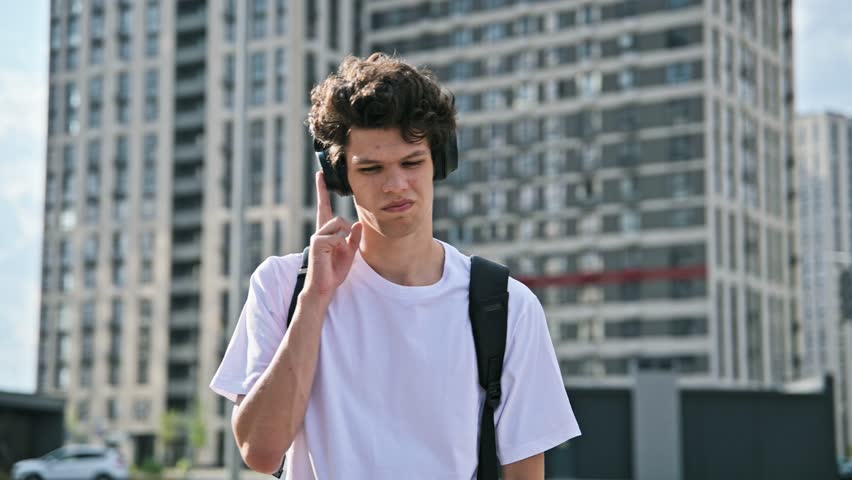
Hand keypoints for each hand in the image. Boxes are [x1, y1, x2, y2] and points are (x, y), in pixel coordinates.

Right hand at [304, 171, 362, 297]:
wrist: (324, 287)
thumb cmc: (334, 271)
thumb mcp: (349, 252)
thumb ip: (353, 237)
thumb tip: (358, 223)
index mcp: (327, 232)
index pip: (324, 207)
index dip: (322, 191)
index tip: (320, 175)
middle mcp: (320, 231)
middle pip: (334, 215)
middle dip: (334, 215)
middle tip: (332, 223)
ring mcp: (317, 236)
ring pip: (338, 224)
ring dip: (344, 239)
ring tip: (338, 254)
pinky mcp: (317, 242)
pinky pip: (337, 236)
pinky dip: (341, 246)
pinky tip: (333, 256)